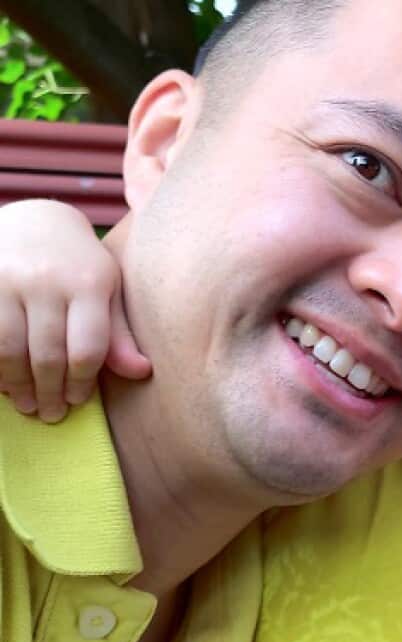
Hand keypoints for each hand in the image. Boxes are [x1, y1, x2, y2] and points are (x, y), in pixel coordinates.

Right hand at [0, 200, 150, 421]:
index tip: (78, 401)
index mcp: (88, 282)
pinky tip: (2, 382)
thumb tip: (142, 372)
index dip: (81, 383)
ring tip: (26, 404)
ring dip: (16, 385)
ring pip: (7, 350)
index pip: (87, 348)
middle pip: (47, 354)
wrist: (35, 221)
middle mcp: (45, 281)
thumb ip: (120, 333)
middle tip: (51, 414)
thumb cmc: (81, 265)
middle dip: (49, 392)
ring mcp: (5, 281)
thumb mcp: (109, 290)